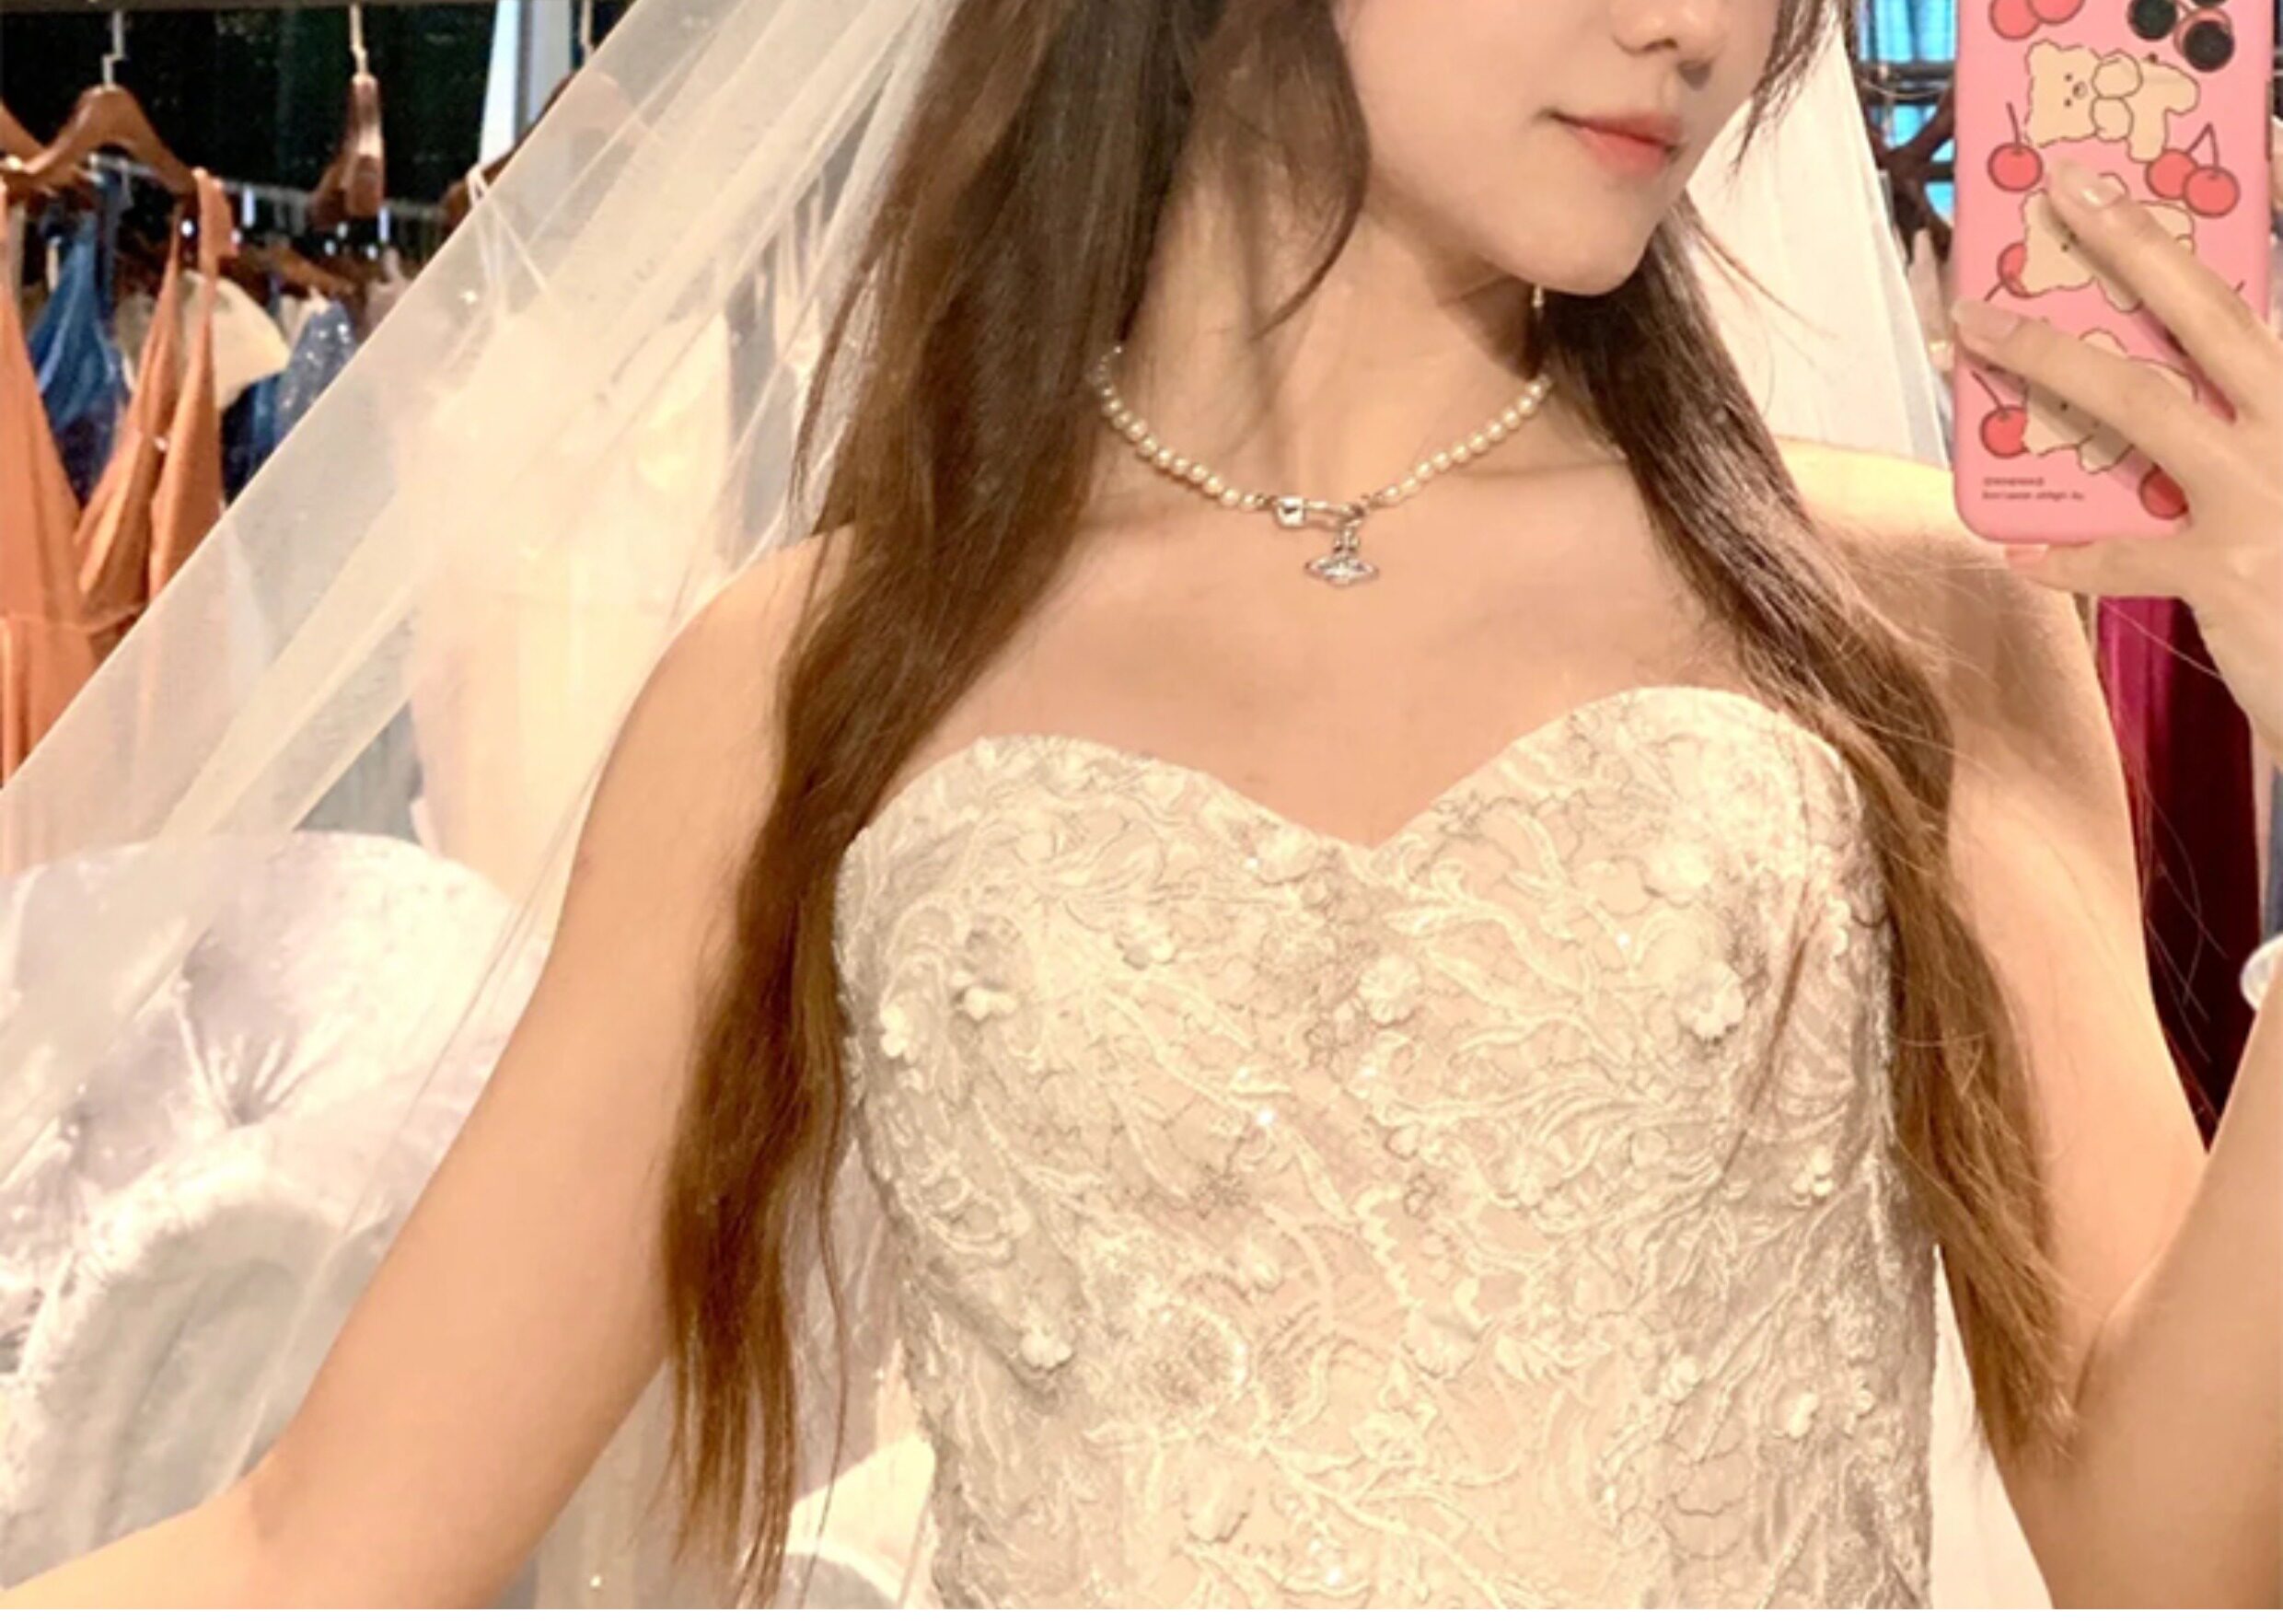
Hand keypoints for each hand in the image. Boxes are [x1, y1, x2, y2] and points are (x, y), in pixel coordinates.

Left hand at [1947, 120, 2282, 762]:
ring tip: (1970, 341)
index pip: (2242, 301)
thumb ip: (2233, 420)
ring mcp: (2268, 494)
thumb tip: (2143, 380)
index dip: (2183, 241)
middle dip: (2130, 248)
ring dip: (2047, 366)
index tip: (2124, 183)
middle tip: (2062, 191)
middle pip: (2205, 317)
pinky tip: (2014, 549)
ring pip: (2144, 406)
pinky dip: (2067, 554)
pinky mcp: (2233, 571)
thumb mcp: (2275, 473)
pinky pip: (2126, 555)